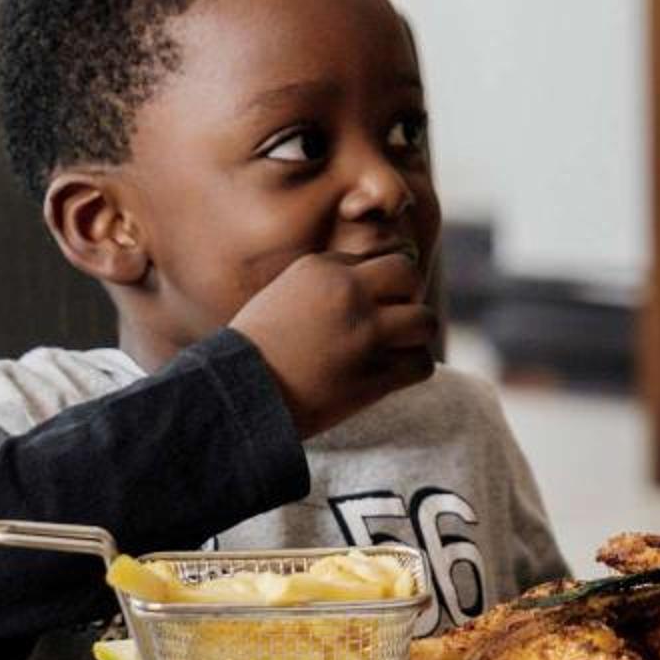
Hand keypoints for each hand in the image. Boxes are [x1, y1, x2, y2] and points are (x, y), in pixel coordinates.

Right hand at [231, 247, 436, 437]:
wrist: (234, 398)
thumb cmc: (253, 351)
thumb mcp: (283, 295)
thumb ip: (326, 285)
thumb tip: (368, 287)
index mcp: (322, 267)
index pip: (376, 261)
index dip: (375, 286)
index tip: (359, 310)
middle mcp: (348, 293)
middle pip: (409, 277)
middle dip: (406, 298)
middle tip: (389, 322)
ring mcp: (364, 334)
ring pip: (425, 320)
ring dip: (414, 337)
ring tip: (393, 350)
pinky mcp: (373, 375)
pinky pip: (421, 364)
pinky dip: (411, 370)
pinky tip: (390, 375)